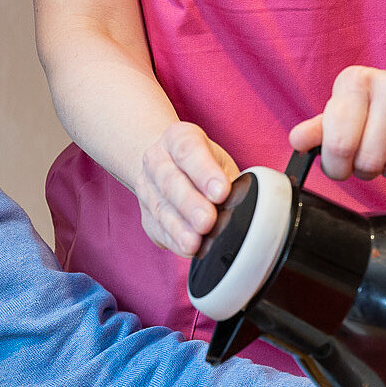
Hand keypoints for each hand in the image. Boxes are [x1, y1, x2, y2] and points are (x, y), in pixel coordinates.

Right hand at [136, 121, 238, 255]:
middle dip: (190, 204)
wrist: (167, 165)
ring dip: (178, 228)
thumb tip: (239, 202)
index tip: (221, 192)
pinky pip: (157, 228)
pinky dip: (173, 240)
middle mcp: (156, 160)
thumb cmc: (202, 163)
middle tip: (208, 220)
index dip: (204, 172)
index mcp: (178, 138)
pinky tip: (187, 248)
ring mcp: (147, 188)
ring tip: (194, 243)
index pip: (188, 151)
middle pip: (170, 182)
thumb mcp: (219, 160)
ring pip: (160, 208)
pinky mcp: (146, 215)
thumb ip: (229, 178)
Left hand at [289, 64, 385, 184]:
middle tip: (372, 155)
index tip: (341, 163)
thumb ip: (319, 128)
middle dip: (366, 169)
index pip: (338, 144)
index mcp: (357, 81)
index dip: (336, 165)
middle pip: (368, 162)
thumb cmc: (381, 104)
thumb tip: (298, 141)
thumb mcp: (345, 108)